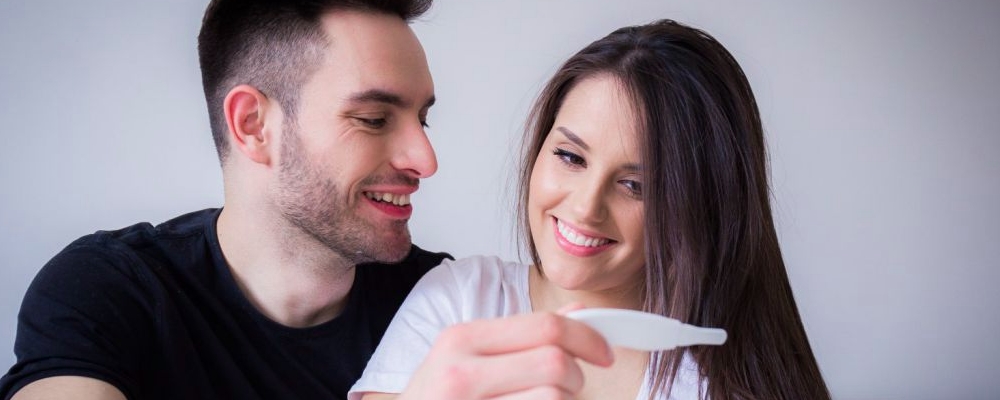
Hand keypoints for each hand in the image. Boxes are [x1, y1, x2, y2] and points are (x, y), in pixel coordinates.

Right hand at [397, 309, 612, 399]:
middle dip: (577, 376)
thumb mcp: (465, 358)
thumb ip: (520, 336)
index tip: (604, 352)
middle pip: (556, 363)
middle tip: (573, 385)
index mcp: (461, 339)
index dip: (587, 337)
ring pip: (554, 399)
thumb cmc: (436, 398)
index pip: (545, 326)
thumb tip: (579, 313)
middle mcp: (460, 373)